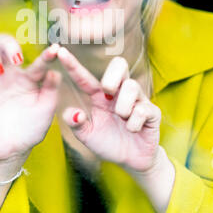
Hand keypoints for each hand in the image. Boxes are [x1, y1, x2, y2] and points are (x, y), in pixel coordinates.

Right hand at [0, 34, 60, 163]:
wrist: (12, 149)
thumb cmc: (31, 128)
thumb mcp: (45, 110)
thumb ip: (51, 91)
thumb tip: (55, 72)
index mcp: (29, 77)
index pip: (37, 60)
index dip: (46, 54)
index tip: (54, 51)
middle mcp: (9, 74)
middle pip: (3, 43)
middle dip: (9, 44)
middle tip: (18, 59)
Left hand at [57, 47, 161, 173]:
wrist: (131, 160)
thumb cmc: (108, 142)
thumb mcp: (87, 136)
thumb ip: (76, 124)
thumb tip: (72, 113)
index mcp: (99, 96)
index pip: (85, 77)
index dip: (73, 65)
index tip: (60, 52)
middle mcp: (118, 93)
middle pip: (119, 64)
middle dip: (111, 75)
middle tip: (107, 92)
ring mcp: (137, 100)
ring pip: (131, 85)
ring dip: (123, 106)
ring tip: (122, 119)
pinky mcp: (151, 112)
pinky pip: (143, 109)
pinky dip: (134, 123)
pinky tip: (133, 130)